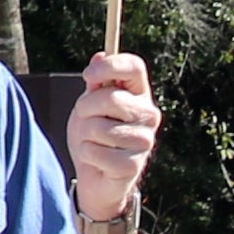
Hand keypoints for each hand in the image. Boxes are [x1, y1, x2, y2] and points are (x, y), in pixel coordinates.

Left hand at [67, 51, 161, 227]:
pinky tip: (96, 160)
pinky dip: (86, 155)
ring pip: (99, 127)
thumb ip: (96, 83)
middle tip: (86, 118)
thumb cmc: (95, 135)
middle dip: (86, 108)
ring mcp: (144, 141)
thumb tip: (100, 56)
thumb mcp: (91, 105)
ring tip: (93, 142)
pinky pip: (96, 151)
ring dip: (85, 135)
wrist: (97, 177)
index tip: (88, 75)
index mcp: (140, 94)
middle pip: (110, 97)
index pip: (135, 67)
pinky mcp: (134, 165)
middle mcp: (148, 115)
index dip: (111, 66)